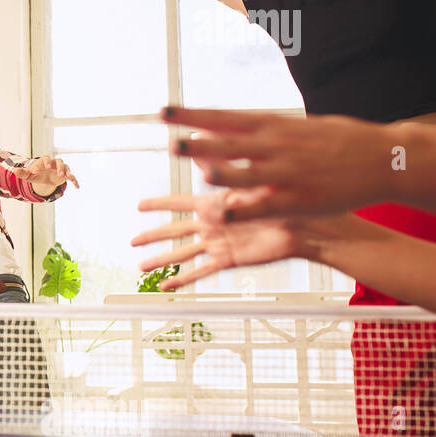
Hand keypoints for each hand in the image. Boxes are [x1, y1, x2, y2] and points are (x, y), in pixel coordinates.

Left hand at [21, 155, 79, 192]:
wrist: (42, 177)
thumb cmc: (35, 174)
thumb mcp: (29, 175)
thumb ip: (23, 173)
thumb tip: (15, 171)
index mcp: (45, 161)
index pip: (47, 158)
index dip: (48, 161)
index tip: (47, 166)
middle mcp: (54, 163)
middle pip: (59, 161)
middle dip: (60, 167)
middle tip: (59, 173)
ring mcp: (61, 168)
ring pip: (66, 167)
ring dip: (67, 172)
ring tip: (68, 178)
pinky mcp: (65, 175)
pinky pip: (71, 176)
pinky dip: (74, 181)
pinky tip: (77, 187)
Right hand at [131, 187, 301, 289]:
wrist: (302, 228)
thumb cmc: (280, 202)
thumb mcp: (248, 183)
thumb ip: (222, 171)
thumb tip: (202, 150)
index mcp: (213, 204)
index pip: (178, 203)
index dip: (158, 204)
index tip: (140, 206)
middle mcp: (212, 224)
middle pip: (173, 231)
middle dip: (152, 235)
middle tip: (133, 241)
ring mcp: (218, 243)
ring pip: (182, 253)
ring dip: (161, 260)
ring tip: (143, 267)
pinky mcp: (227, 260)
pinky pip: (200, 271)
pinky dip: (182, 279)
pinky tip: (168, 287)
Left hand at [161, 107, 397, 219]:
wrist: (383, 158)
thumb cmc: (335, 141)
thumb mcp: (294, 127)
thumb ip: (257, 132)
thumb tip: (220, 128)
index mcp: (272, 126)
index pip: (223, 118)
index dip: (191, 116)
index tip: (163, 113)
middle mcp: (276, 146)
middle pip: (231, 144)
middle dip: (201, 144)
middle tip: (172, 143)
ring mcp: (289, 173)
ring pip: (250, 173)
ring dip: (225, 174)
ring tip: (201, 175)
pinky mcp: (301, 198)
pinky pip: (267, 205)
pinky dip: (246, 210)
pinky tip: (225, 214)